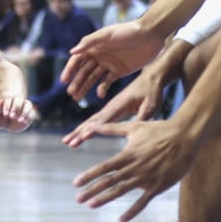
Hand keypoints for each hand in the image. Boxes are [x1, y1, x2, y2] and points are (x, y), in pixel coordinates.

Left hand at [0, 95, 35, 132]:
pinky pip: (32, 113)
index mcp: (7, 100)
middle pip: (19, 98)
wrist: (5, 123)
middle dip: (16, 107)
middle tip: (11, 116)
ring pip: (28, 104)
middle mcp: (16, 101)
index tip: (5, 114)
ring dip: (25, 112)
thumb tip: (1, 100)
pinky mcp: (30, 114)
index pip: (8, 99)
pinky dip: (29, 117)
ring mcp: (24, 107)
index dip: (7, 106)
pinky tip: (23, 122)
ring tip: (19, 120)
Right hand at [62, 20, 163, 100]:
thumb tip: (71, 52)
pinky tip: (99, 95)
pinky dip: (102, 89)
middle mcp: (99, 55)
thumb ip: (89, 42)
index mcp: (94, 46)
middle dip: (76, 82)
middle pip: (84, 71)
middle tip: (71, 93)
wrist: (151, 35)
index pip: (78, 59)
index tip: (64, 81)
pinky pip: (107, 82)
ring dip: (85, 87)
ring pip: (93, 78)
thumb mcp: (107, 34)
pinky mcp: (119, 71)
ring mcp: (109, 64)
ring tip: (78, 98)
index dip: (70, 70)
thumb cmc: (128, 31)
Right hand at [62, 41, 189, 147]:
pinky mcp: (113, 110)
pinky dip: (87, 127)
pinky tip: (82, 134)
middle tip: (67, 143)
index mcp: (119, 105)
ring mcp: (111, 108)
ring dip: (79, 131)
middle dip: (79, 132)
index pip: (103, 119)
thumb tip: (136, 128)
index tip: (82, 137)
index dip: (93, 129)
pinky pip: (98, 121)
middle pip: (92, 121)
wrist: (152, 78)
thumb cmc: (152, 91)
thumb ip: (142, 116)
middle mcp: (111, 106)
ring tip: (68, 141)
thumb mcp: (151, 104)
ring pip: (92, 122)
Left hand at [72, 118, 199, 220]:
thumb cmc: (159, 130)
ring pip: (121, 191)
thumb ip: (111, 128)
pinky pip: (142, 202)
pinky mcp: (157, 186)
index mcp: (127, 155)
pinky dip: (132, 211)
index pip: (104, 167)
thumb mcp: (133, 127)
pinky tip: (121, 219)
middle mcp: (134, 168)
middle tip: (78, 199)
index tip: (76, 183)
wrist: (184, 137)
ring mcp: (145, 178)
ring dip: (105, 199)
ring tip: (91, 205)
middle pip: (109, 181)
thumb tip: (93, 124)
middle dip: (92, 190)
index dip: (89, 175)